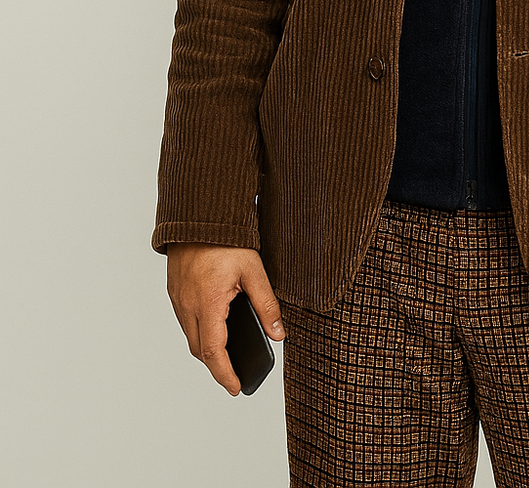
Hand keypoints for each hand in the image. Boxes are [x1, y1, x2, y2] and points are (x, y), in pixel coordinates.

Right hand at [166, 243, 284, 395]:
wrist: (200, 215)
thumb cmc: (226, 239)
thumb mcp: (254, 271)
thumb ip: (267, 305)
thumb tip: (278, 333)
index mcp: (208, 303)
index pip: (213, 352)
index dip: (225, 374)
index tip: (236, 388)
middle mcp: (187, 305)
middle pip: (199, 349)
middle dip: (216, 366)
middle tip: (235, 375)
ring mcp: (178, 298)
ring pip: (190, 336)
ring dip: (206, 349)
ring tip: (228, 356)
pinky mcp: (175, 290)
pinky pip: (185, 320)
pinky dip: (199, 331)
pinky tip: (216, 328)